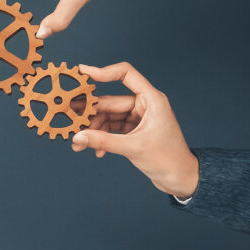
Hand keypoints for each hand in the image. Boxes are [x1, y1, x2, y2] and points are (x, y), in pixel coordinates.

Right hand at [71, 62, 198, 198]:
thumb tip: (78, 137)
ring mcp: (138, 117)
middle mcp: (144, 105)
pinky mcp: (133, 129)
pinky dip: (101, 137)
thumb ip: (103, 141)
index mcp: (151, 100)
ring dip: (93, 130)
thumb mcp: (133, 148)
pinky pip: (111, 128)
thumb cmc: (168, 159)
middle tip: (69, 119)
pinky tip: (95, 150)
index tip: (83, 73)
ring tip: (79, 143)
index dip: (104, 72)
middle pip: (110, 102)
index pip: (126, 74)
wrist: (179, 177)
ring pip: (107, 117)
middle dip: (89, 114)